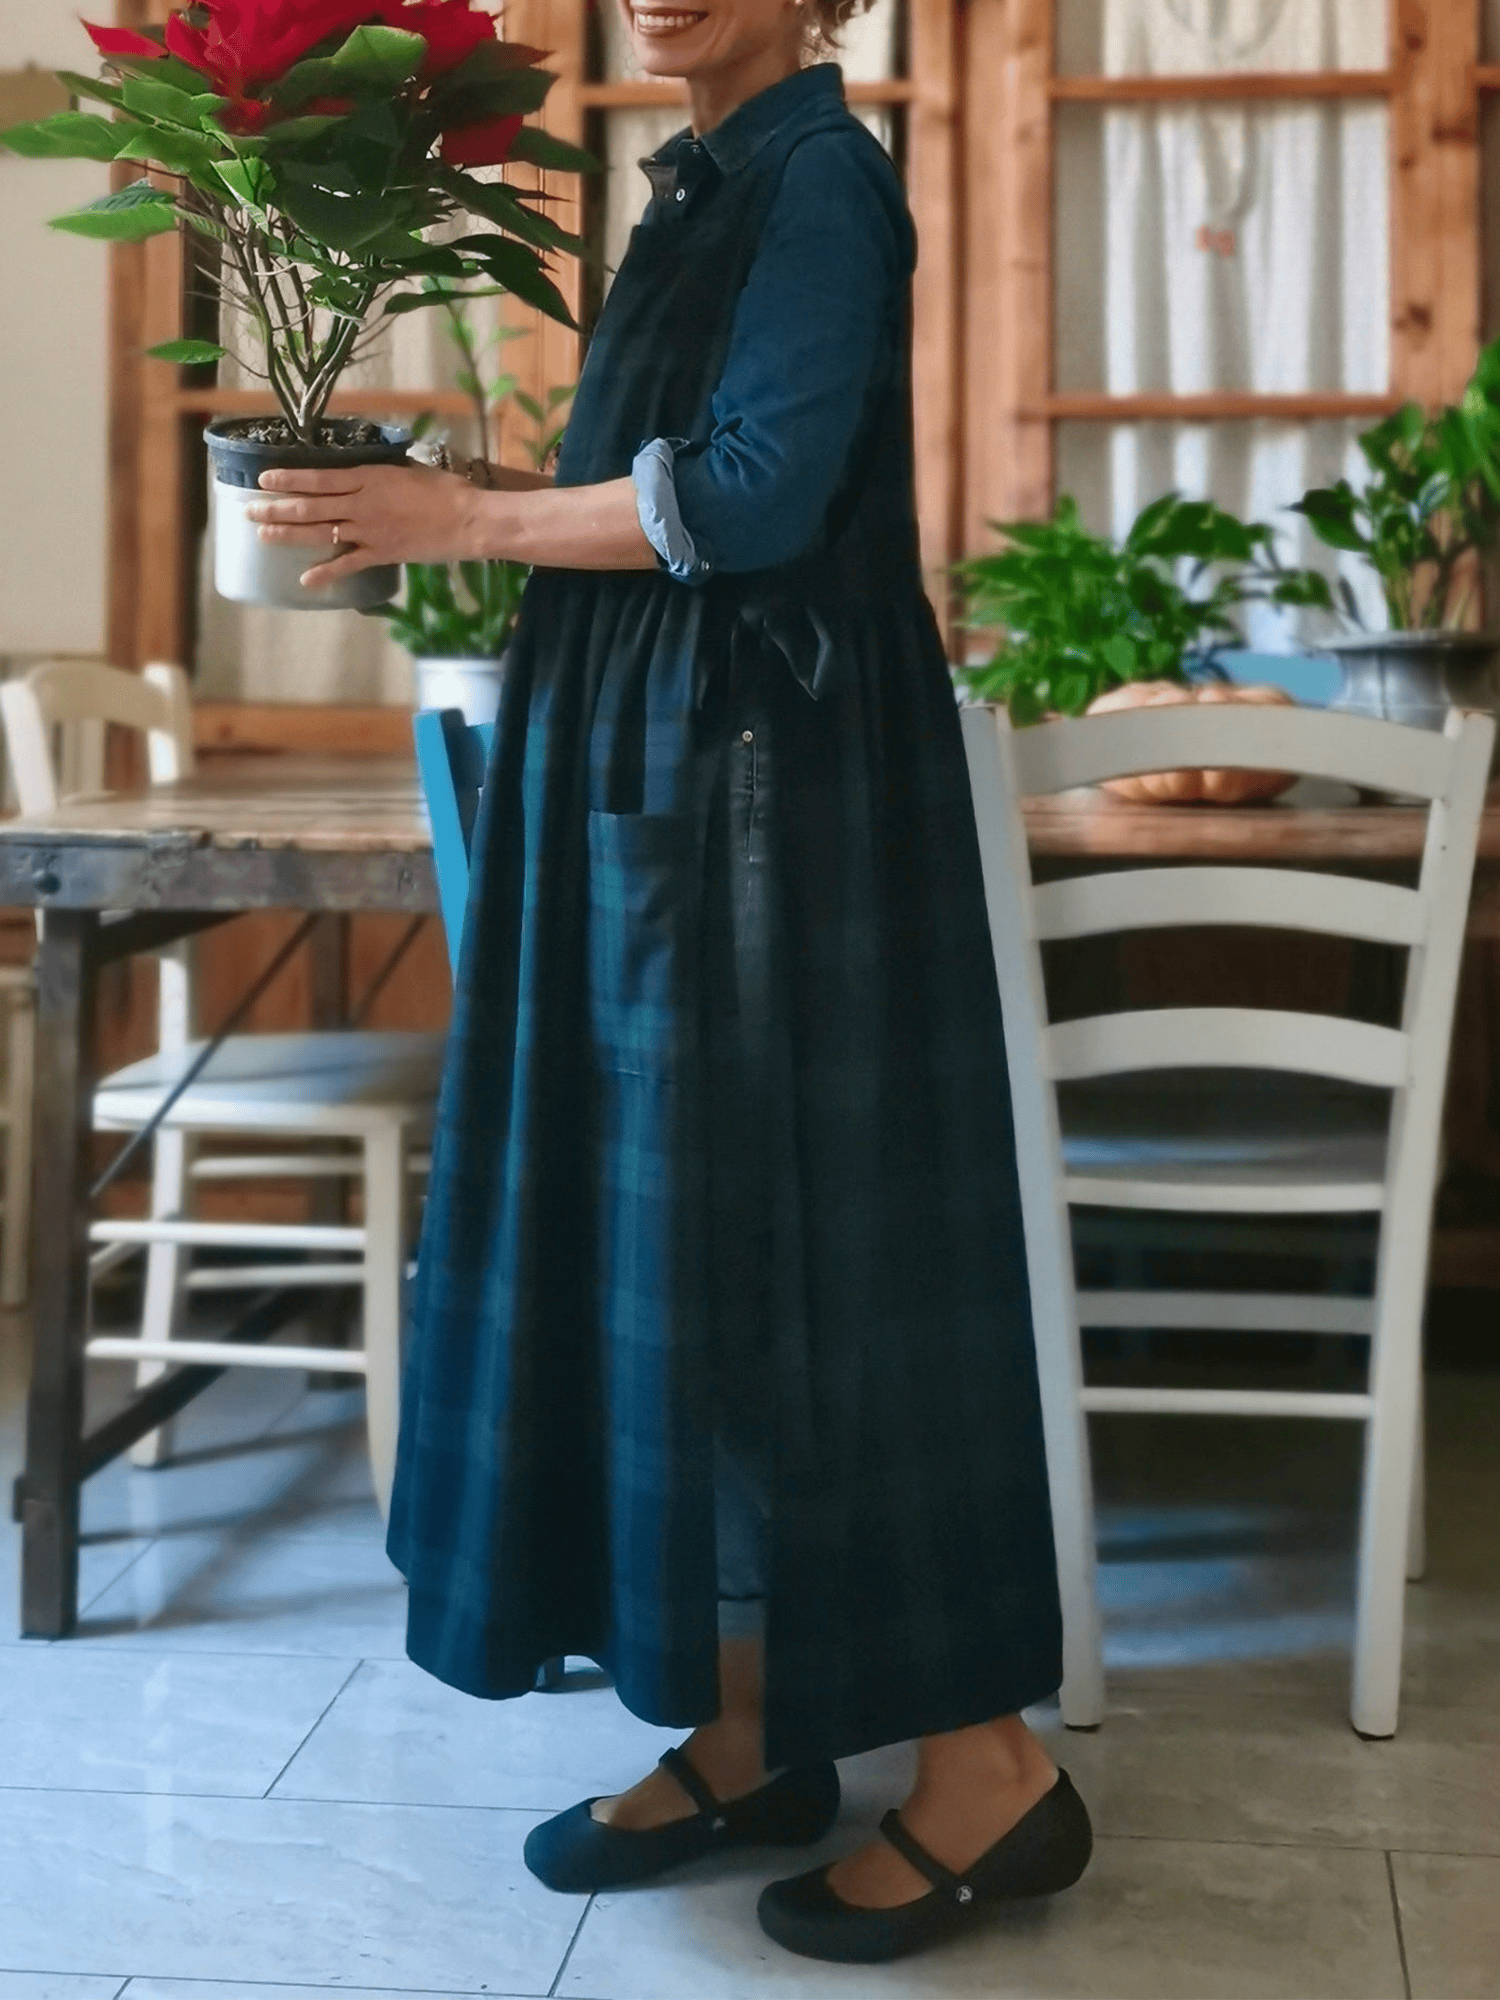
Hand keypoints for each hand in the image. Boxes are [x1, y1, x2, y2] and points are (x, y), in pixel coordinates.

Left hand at [246, 462, 482, 588]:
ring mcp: (369, 532)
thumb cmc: (445, 489)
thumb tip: (364, 470)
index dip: (288, 480)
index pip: (318, 478)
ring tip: (262, 535)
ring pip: (319, 532)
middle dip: (276, 508)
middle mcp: (361, 504)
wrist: (468, 520)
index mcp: (367, 478)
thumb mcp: (408, 468)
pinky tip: (305, 579)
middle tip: (249, 511)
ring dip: (288, 534)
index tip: (264, 479)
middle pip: (309, 507)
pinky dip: (326, 572)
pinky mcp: (382, 554)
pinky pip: (347, 564)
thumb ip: (381, 471)